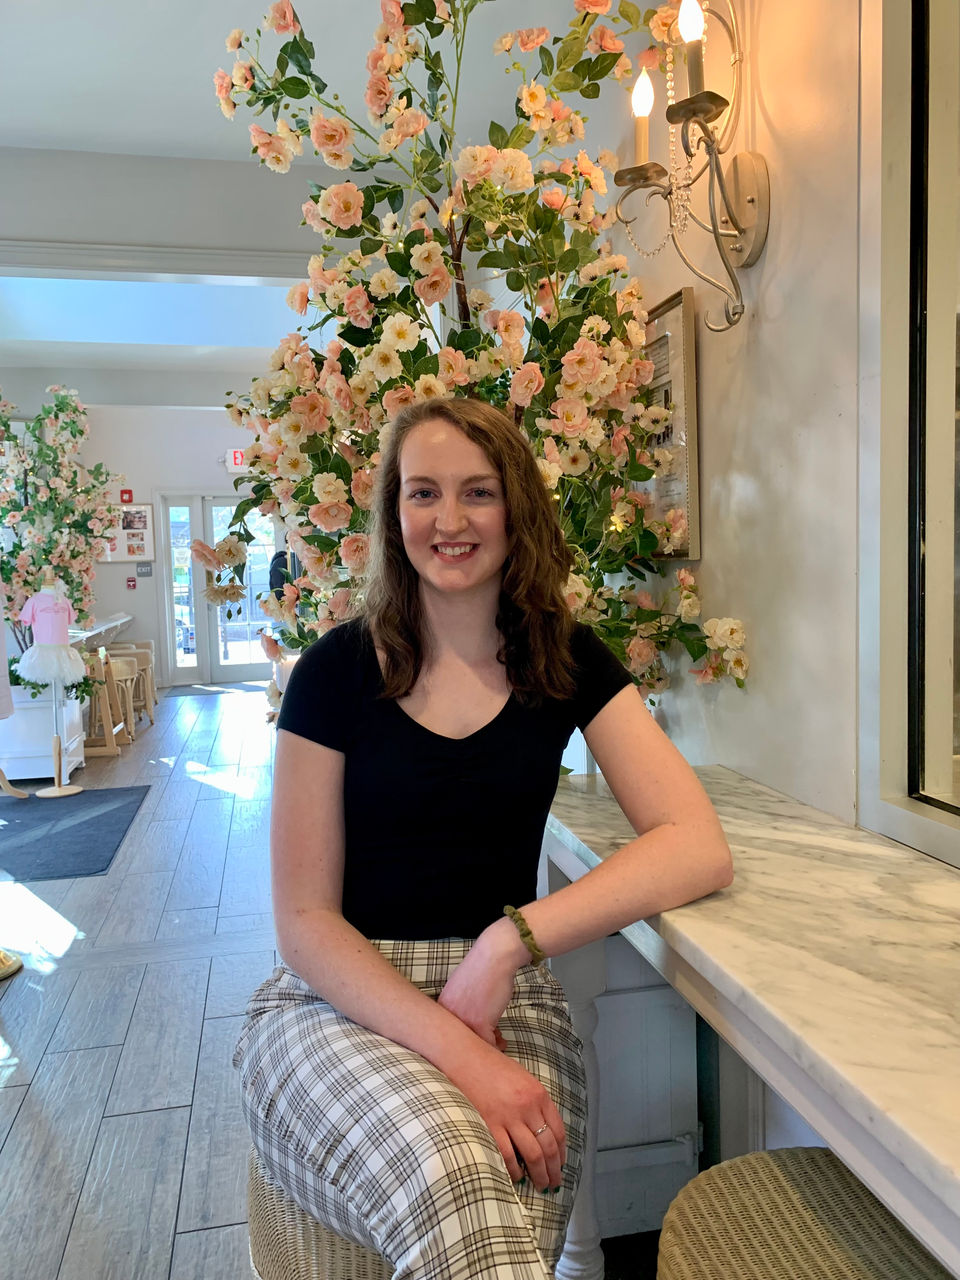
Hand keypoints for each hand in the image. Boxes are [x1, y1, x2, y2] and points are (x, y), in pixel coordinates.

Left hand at [437, 934, 516, 1047]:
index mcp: (442, 1007)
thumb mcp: (462, 989)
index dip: (466, 1038)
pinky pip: (489, 1044)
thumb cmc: (484, 969)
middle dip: (477, 1045)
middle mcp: (448, 1015)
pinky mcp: (479, 1023)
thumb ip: (460, 1007)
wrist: (495, 956)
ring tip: (498, 1041)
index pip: (450, 1033)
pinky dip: (497, 1046)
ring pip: (475, 1045)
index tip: (477, 1038)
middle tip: (489, 1042)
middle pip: (460, 1042)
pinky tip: (502, 1041)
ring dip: (488, 1046)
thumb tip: (468, 1023)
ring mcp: (463, 1020)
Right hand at [444, 1040, 566, 1191]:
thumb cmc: (492, 1066)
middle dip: (553, 1169)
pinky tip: (517, 1177)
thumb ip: (534, 1102)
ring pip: (532, 1154)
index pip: (558, 1130)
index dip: (561, 1153)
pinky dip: (514, 1170)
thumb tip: (542, 1131)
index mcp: (538, 1094)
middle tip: (554, 1184)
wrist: (464, 1057)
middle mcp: (527, 1107)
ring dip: (539, 1174)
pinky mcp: (489, 1125)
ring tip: (540, 1185)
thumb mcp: (522, 1078)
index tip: (561, 1165)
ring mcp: (508, 1117)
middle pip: (548, 1146)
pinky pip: (507, 1155)